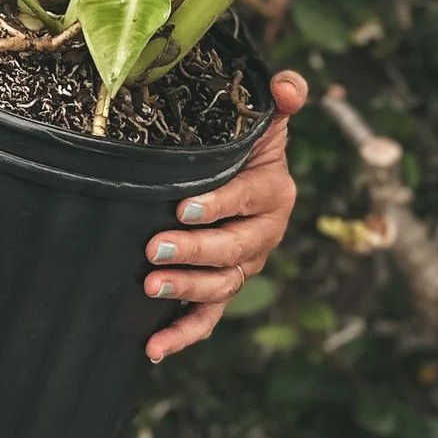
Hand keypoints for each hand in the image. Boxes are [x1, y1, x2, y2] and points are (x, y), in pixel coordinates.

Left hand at [143, 68, 307, 362]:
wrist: (239, 175)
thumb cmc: (242, 144)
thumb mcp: (262, 118)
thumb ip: (281, 97)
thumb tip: (287, 88)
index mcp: (273, 193)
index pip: (248, 200)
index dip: (219, 205)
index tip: (183, 207)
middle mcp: (263, 234)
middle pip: (233, 249)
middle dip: (193, 251)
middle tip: (153, 249)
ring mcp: (243, 266)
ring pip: (220, 285)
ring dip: (186, 290)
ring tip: (151, 287)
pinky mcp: (222, 289)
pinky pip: (208, 318)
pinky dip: (184, 335)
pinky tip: (154, 349)